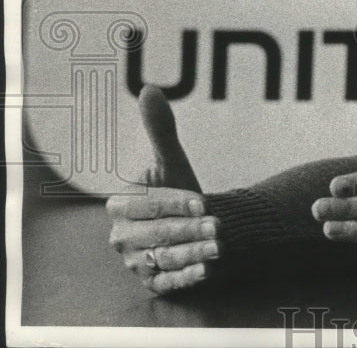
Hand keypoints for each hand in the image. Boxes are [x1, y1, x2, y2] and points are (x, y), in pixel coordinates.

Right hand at [106, 86, 219, 293]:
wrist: (195, 222)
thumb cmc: (179, 188)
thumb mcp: (172, 159)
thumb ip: (160, 128)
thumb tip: (150, 89)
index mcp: (121, 206)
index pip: (150, 205)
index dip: (177, 203)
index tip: (204, 201)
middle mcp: (122, 237)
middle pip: (159, 233)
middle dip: (191, 229)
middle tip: (219, 226)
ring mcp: (135, 262)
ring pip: (166, 258)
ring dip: (194, 253)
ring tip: (220, 247)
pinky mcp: (152, 282)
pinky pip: (168, 282)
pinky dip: (187, 277)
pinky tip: (207, 270)